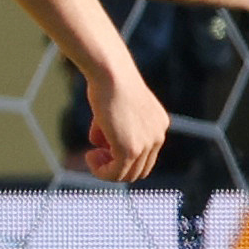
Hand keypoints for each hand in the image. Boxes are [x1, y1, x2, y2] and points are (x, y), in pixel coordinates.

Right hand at [81, 63, 169, 182]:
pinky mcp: (130, 149)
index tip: (102, 146)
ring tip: (92, 154)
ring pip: (127, 175)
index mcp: (159, 125)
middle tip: (96, 152)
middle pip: (140, 170)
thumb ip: (113, 128)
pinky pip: (116, 174)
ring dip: (106, 169)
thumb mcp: (117, 109)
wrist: (112, 74)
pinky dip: (101, 171)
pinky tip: (90, 156)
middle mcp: (158, 136)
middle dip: (115, 165)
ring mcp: (146, 144)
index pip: (146, 156)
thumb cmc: (110, 84)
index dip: (122, 156)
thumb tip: (99, 143)